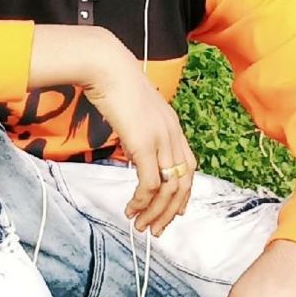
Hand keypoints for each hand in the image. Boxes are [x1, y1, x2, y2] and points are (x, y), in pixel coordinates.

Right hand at [28, 24, 195, 234]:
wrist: (106, 66)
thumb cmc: (114, 84)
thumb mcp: (134, 112)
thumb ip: (141, 132)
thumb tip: (134, 153)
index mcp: (173, 126)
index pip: (189, 167)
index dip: (183, 194)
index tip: (172, 212)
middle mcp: (173, 134)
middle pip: (184, 183)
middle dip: (170, 212)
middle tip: (156, 230)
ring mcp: (161, 139)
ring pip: (169, 188)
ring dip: (156, 212)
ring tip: (141, 226)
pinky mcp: (144, 144)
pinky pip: (150, 183)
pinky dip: (142, 201)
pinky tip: (131, 208)